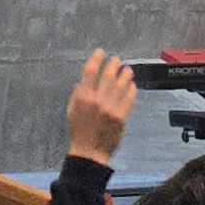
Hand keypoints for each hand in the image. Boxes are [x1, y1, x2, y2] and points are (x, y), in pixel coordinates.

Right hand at [62, 49, 135, 166]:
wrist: (90, 151)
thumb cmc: (79, 131)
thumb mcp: (72, 110)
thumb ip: (78, 94)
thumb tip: (84, 81)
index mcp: (83, 97)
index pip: (90, 71)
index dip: (96, 59)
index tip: (101, 52)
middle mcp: (97, 100)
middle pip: (109, 75)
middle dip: (114, 64)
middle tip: (117, 60)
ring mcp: (111, 108)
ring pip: (121, 84)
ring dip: (126, 74)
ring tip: (128, 70)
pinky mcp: (122, 116)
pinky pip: (130, 97)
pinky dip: (132, 88)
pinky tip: (132, 85)